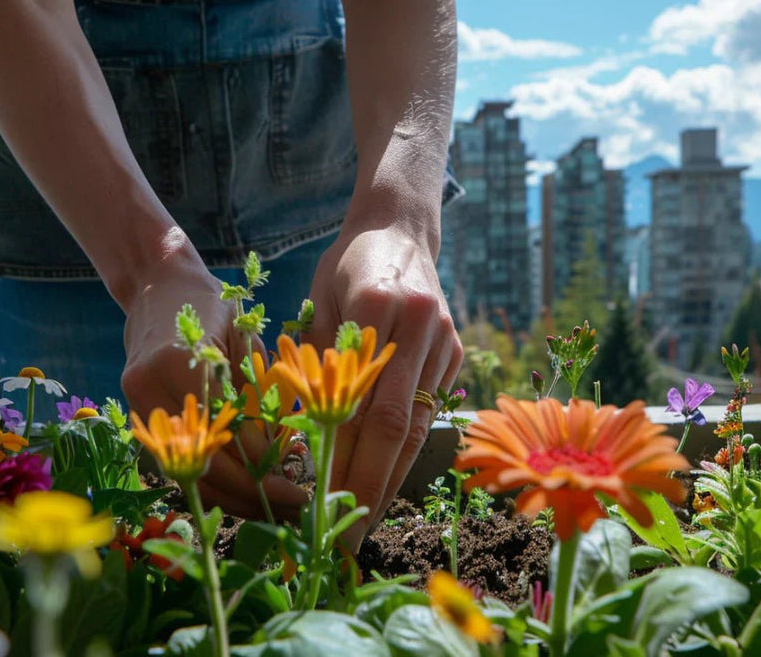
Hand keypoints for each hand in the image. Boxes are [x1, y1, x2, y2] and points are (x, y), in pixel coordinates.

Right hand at [120, 247, 307, 518]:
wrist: (158, 287)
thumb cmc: (212, 307)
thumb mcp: (243, 342)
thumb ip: (256, 395)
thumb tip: (277, 454)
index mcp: (178, 363)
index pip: (226, 435)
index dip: (263, 467)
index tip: (298, 485)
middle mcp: (149, 390)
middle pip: (204, 465)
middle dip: (253, 495)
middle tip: (294, 507)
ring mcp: (137, 407)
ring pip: (188, 474)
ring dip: (233, 499)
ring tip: (274, 510)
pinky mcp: (137, 418)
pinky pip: (178, 464)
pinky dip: (212, 482)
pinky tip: (245, 493)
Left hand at [304, 219, 462, 544]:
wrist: (401, 227)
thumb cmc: (344, 266)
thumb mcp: (317, 302)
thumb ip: (315, 361)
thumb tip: (304, 437)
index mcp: (375, 304)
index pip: (361, 402)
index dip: (345, 460)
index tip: (321, 501)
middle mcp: (418, 324)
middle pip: (396, 424)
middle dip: (370, 485)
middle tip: (348, 533)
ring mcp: (444, 339)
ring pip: (419, 425)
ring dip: (392, 477)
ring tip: (367, 520)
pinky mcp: (456, 349)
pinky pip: (430, 409)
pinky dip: (406, 449)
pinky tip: (385, 479)